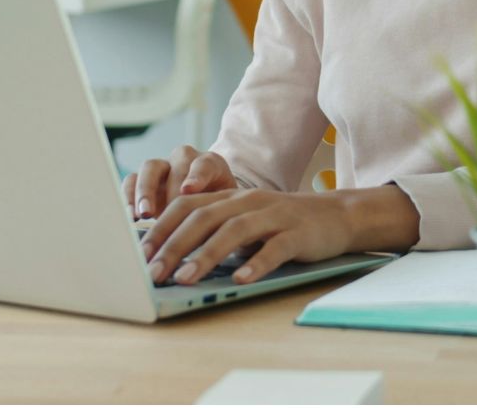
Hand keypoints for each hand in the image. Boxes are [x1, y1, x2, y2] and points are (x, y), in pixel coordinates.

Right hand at [121, 146, 238, 220]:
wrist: (205, 206)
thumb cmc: (218, 209)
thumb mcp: (225, 210)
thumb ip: (218, 216)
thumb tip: (211, 237)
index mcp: (210, 163)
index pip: (204, 164)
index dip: (196, 176)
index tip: (189, 191)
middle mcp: (185, 159)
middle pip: (176, 165)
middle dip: (171, 189)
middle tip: (169, 209)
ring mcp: (162, 167)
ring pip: (150, 168)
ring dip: (145, 191)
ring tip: (143, 213)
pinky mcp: (143, 179)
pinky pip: (131, 180)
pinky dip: (128, 196)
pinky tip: (130, 216)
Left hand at [143, 186, 421, 285]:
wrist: (336, 215)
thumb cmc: (282, 224)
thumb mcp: (245, 221)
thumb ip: (214, 231)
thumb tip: (169, 257)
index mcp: (230, 197)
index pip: (187, 206)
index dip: (162, 228)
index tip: (139, 254)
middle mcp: (248, 201)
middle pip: (204, 218)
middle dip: (174, 245)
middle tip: (153, 272)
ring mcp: (274, 215)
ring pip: (234, 231)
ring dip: (206, 255)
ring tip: (185, 279)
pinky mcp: (298, 233)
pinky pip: (275, 248)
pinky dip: (256, 263)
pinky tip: (240, 279)